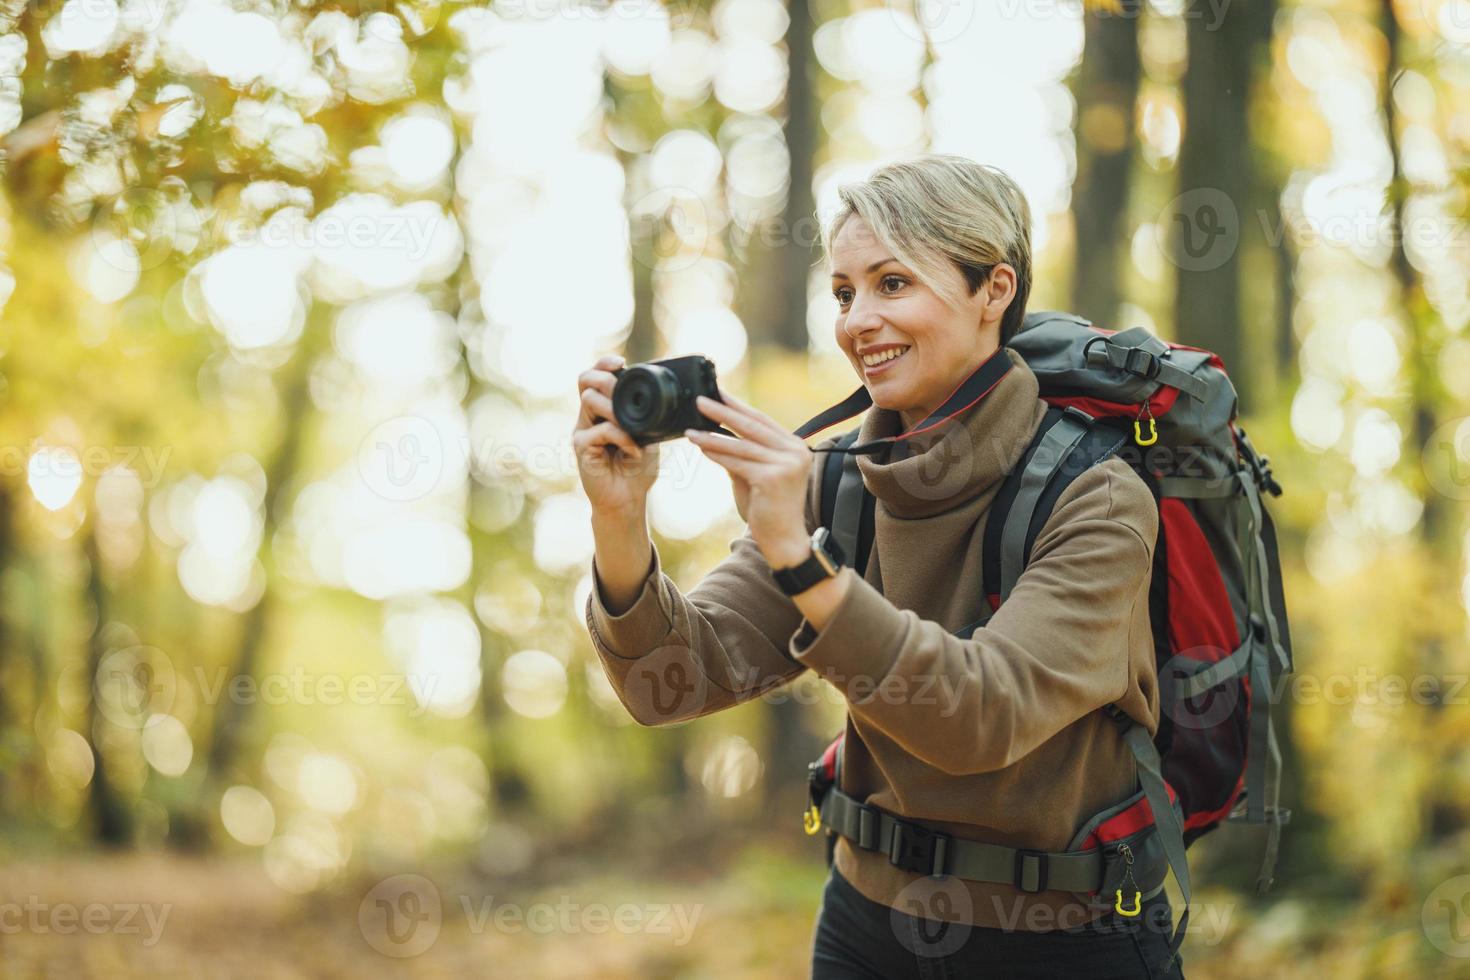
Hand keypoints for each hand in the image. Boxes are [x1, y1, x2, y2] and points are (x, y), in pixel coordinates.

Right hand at [573, 354, 659, 517]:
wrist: (627, 501)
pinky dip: (622, 437)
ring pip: (589, 400)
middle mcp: (588, 417)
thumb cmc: (636, 470)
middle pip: (585, 380)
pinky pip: (600, 430)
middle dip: (607, 379)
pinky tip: (634, 450)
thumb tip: (661, 395)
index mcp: (602, 410)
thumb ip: (647, 417)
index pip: (594, 377)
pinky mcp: (581, 448)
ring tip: (634, 426)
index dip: (604, 364)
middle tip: (623, 391)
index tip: (621, 362)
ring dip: (615, 408)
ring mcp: (582, 431)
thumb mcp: (649, 436)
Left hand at [685, 390, 812, 568]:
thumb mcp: (754, 475)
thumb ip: (741, 454)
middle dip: (723, 411)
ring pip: (741, 444)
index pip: (762, 421)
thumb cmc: (768, 509)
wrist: (784, 541)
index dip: (738, 406)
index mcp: (795, 446)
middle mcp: (795, 451)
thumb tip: (714, 433)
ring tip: (690, 428)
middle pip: (752, 426)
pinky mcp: (773, 478)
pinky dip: (717, 454)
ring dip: (713, 435)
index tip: (717, 393)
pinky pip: (737, 462)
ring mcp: (786, 464)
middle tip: (700, 400)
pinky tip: (700, 447)